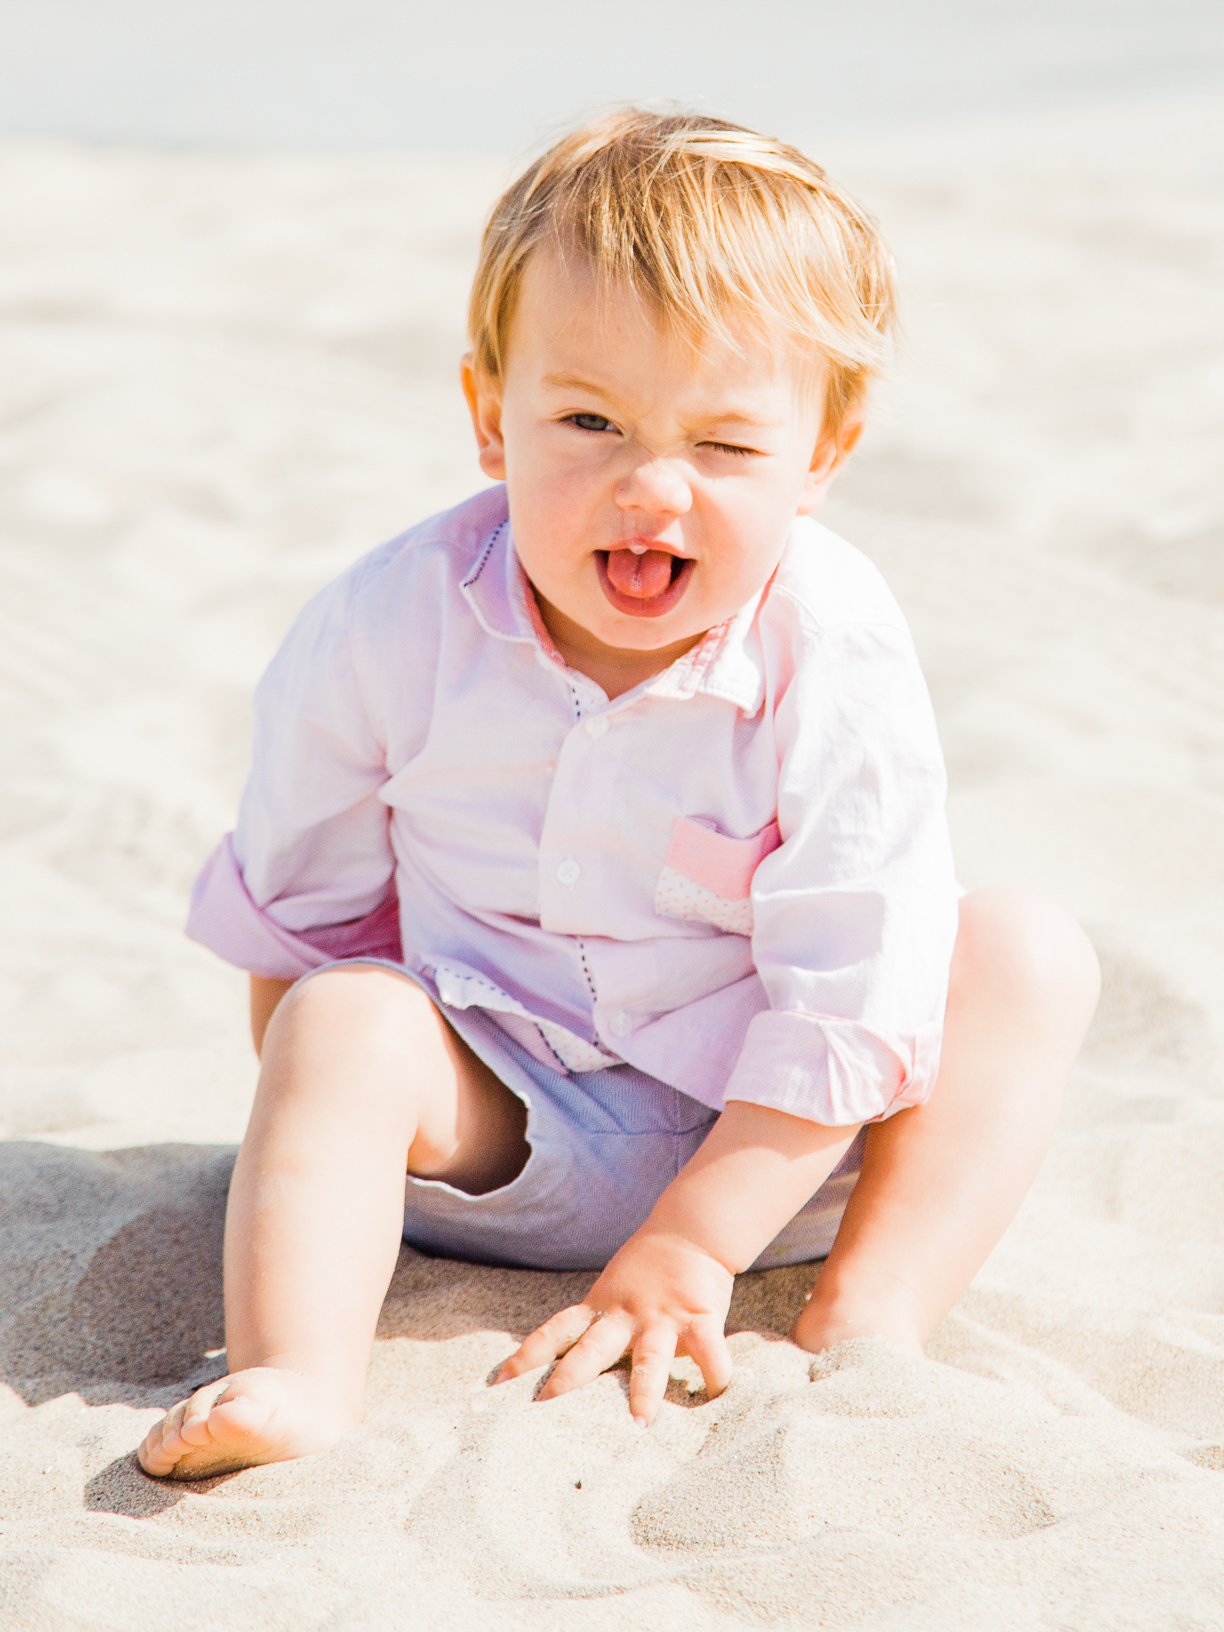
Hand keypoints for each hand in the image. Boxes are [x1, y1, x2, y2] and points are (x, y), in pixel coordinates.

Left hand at [495, 1226, 734, 1424]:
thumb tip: (573, 1374)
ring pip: (649, 1359)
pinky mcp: (700, 1316)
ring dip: (643, 1392)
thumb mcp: (613, 1293)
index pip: (555, 1332)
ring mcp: (662, 1317)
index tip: (500, 1383)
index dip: (527, 1356)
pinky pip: (709, 1350)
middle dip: (567, 1380)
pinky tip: (717, 1395)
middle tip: (545, 1409)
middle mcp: (626, 1315)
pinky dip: (715, 1374)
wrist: (690, 1230)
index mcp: (601, 1308)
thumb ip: (600, 1328)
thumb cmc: (649, 1269)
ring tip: (639, 1425)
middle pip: (590, 1350)